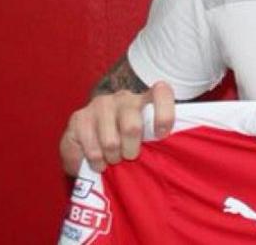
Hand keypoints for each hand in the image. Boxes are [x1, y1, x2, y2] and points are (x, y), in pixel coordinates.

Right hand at [59, 81, 175, 175]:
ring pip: (110, 142)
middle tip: (129, 157)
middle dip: (131, 151)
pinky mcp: (79, 117)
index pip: (161, 93)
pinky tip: (98, 161)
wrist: (92, 141)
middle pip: (132, 127)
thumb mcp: (147, 138)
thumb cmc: (128, 142)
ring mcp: (100, 105)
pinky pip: (91, 149)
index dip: (164, 114)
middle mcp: (123, 98)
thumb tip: (176, 157)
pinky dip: (96, 162)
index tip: (161, 135)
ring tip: (112, 159)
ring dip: (112, 158)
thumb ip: (159, 141)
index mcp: (145, 99)